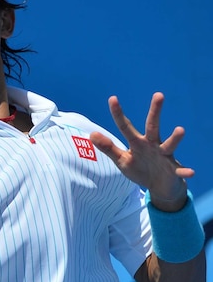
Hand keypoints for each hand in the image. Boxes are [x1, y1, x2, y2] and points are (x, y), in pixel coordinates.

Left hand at [89, 92, 193, 210]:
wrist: (159, 186)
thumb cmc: (139, 169)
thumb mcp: (122, 160)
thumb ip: (108, 148)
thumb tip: (92, 134)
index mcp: (137, 143)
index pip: (126, 126)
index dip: (118, 114)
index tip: (113, 98)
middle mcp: (152, 145)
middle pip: (153, 127)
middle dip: (155, 112)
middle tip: (158, 95)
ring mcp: (164, 156)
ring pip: (169, 145)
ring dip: (175, 138)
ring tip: (180, 129)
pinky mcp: (174, 170)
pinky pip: (180, 171)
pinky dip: (185, 171)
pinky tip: (190, 172)